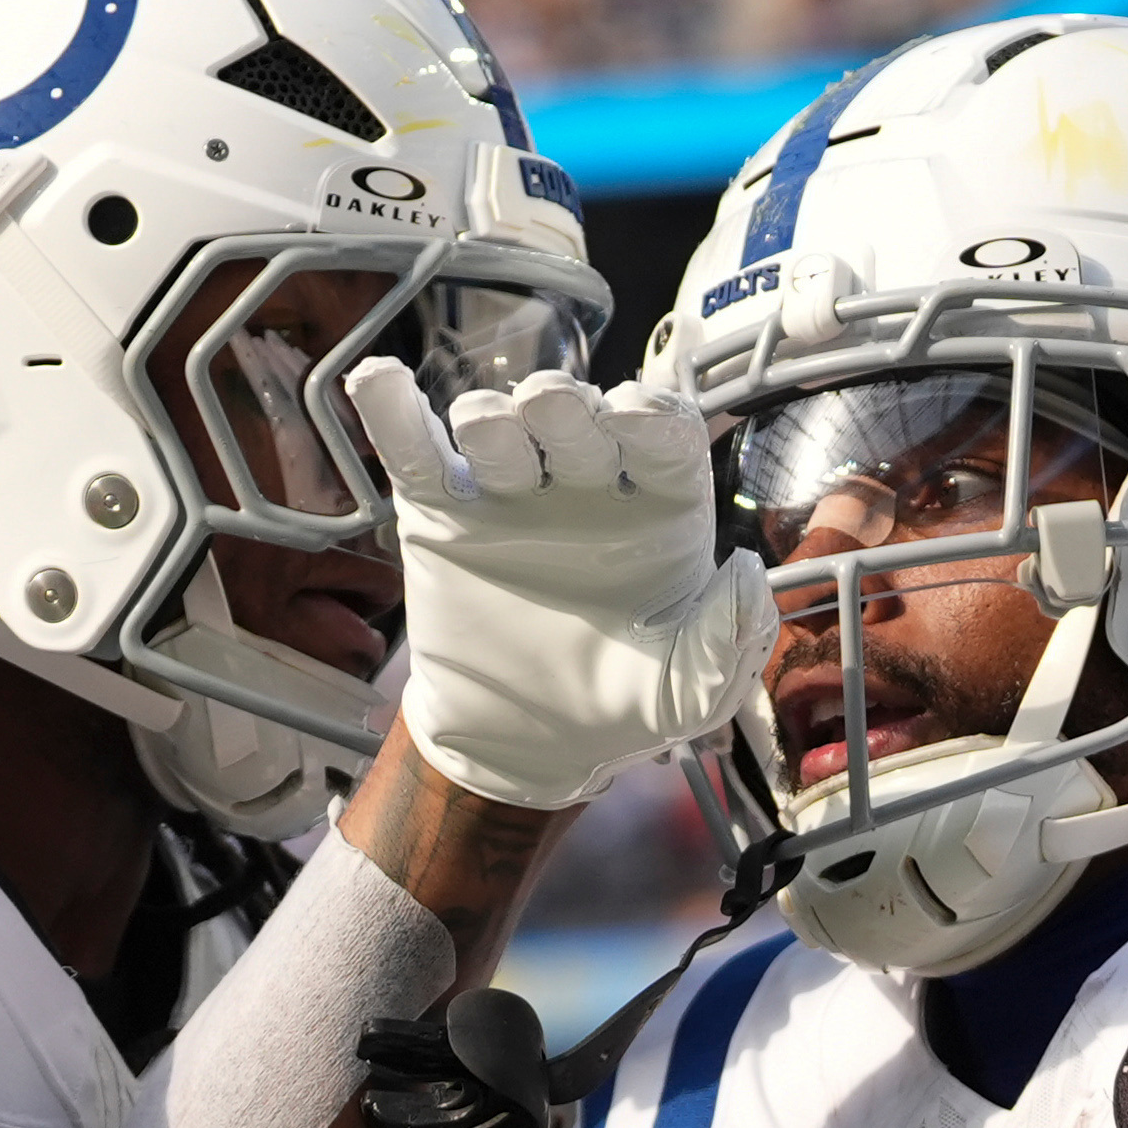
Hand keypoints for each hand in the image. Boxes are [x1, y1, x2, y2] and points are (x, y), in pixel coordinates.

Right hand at [344, 361, 763, 809]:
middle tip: (548, 410)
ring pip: (497, 425)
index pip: (662, 433)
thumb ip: (728, 640)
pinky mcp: (443, 512)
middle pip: (573, 415)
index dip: (649, 415)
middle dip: (563, 404)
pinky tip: (379, 380)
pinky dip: (393, 412)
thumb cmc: (619, 706)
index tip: (632, 418)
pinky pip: (415, 453)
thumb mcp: (691, 693)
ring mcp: (510, 490)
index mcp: (658, 504)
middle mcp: (585, 481)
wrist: (524, 747)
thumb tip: (749, 572)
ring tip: (488, 437)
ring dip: (492, 417)